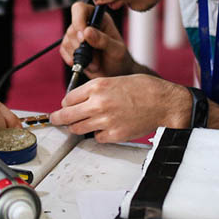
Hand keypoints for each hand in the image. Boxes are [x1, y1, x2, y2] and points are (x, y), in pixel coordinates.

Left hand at [48, 74, 191, 142]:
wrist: (163, 102)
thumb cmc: (143, 88)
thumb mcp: (114, 79)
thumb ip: (96, 90)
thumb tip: (80, 100)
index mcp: (97, 86)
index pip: (68, 99)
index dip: (66, 104)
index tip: (66, 107)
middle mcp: (98, 103)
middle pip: (66, 116)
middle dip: (58, 118)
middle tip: (55, 120)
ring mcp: (105, 120)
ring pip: (77, 129)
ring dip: (77, 127)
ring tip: (81, 125)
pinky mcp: (114, 135)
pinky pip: (96, 138)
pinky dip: (98, 134)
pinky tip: (106, 128)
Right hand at [60, 1, 135, 78]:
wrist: (116, 73)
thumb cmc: (120, 59)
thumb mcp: (117, 50)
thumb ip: (103, 40)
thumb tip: (87, 31)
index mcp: (99, 18)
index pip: (80, 9)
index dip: (78, 21)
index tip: (83, 38)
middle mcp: (86, 24)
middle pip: (72, 28)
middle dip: (82, 48)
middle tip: (95, 60)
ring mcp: (77, 35)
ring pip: (67, 40)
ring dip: (80, 56)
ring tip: (94, 64)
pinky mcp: (71, 47)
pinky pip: (63, 49)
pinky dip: (72, 59)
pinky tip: (85, 64)